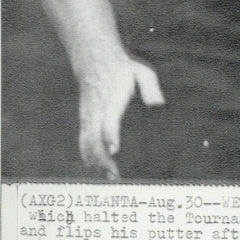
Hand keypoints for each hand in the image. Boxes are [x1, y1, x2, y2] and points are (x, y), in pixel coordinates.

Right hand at [78, 53, 164, 180]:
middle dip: (103, 159)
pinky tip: (97, 170)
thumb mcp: (141, 72)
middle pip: (94, 138)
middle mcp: (97, 109)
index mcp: (112, 97)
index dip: (111, 135)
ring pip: (87, 143)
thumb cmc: (123, 69)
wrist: (95, 60)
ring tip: (110, 178)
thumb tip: (157, 105)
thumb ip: (150, 87)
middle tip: (116, 175)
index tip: (115, 150)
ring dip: (96, 163)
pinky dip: (88, 157)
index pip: (109, 119)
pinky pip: (83, 142)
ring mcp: (88, 116)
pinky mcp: (84, 120)